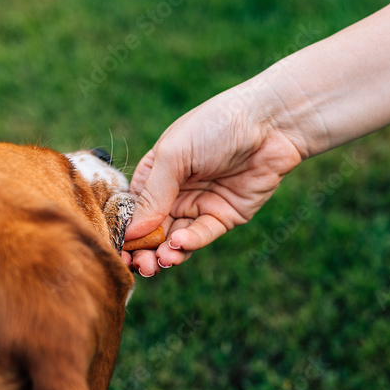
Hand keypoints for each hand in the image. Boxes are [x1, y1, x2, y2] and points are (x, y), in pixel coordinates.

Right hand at [123, 83, 303, 276]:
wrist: (270, 124)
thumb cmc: (216, 126)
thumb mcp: (175, 156)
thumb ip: (152, 195)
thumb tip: (131, 232)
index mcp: (156, 173)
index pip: (134, 208)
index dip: (125, 230)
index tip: (119, 250)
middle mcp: (175, 191)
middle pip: (153, 229)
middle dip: (144, 249)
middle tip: (140, 265)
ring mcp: (200, 204)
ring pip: (176, 238)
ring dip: (166, 252)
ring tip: (159, 261)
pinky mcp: (225, 216)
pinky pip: (203, 234)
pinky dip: (190, 242)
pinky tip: (179, 244)